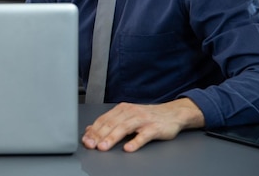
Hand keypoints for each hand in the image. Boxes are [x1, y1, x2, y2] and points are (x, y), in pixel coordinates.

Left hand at [82, 98, 204, 151]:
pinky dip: (135, 142)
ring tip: (104, 147)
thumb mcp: (127, 116)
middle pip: (112, 124)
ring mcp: (143, 119)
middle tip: (91, 145)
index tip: (85, 140)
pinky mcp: (154, 128)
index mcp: (122, 109)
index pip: (104, 120)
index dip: (93, 130)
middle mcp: (130, 112)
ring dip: (112, 138)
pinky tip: (128, 148)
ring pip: (124, 128)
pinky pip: (144, 135)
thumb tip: (89, 130)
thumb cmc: (147, 116)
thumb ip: (109, 122)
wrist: (172, 114)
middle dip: (99, 135)